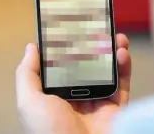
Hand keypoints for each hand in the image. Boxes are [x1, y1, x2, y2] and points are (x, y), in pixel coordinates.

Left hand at [16, 34, 130, 133]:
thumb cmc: (50, 132)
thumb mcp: (29, 101)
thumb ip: (28, 74)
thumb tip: (31, 48)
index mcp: (55, 96)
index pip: (64, 66)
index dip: (70, 47)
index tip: (75, 30)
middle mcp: (77, 99)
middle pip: (89, 66)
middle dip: (95, 48)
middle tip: (100, 31)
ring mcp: (98, 103)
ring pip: (108, 73)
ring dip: (113, 53)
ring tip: (115, 37)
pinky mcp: (116, 108)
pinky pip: (123, 85)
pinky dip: (125, 67)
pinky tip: (123, 53)